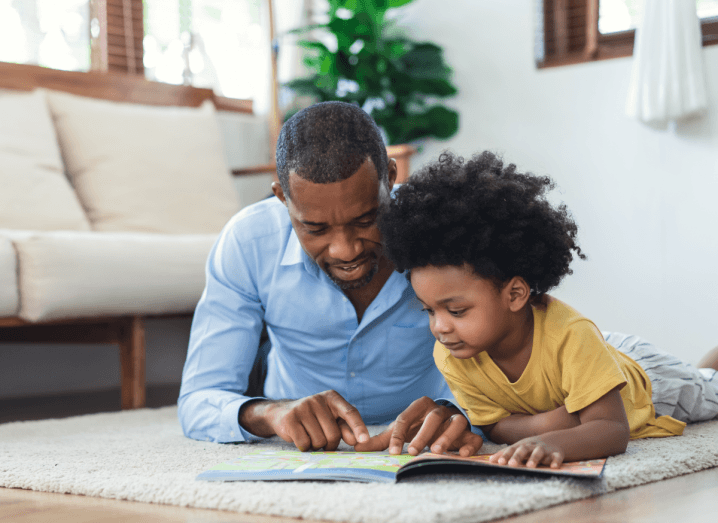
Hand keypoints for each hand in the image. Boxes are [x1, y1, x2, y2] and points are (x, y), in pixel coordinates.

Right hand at [239, 390, 369, 450]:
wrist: (282, 413)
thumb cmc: (314, 418)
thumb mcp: (331, 418)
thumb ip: (345, 427)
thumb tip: (357, 440)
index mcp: (332, 397)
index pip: (350, 412)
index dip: (359, 427)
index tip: (365, 441)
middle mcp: (318, 399)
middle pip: (334, 434)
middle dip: (330, 444)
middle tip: (322, 440)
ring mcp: (303, 408)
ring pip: (319, 441)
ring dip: (316, 446)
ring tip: (310, 436)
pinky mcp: (290, 419)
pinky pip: (304, 443)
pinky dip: (304, 447)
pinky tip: (300, 438)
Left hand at [354, 396, 482, 456]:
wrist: (443, 427)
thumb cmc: (417, 430)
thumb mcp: (400, 433)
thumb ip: (381, 440)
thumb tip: (357, 446)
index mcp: (419, 407)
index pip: (406, 417)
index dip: (398, 434)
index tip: (393, 452)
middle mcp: (439, 410)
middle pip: (432, 417)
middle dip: (422, 434)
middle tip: (412, 451)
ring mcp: (456, 420)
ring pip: (455, 422)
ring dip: (446, 436)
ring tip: (436, 451)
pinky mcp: (469, 434)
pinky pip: (473, 437)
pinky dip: (468, 445)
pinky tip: (460, 455)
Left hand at [489, 436, 564, 468]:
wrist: (553, 441)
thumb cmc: (530, 448)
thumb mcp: (518, 448)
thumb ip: (505, 454)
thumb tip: (490, 461)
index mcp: (521, 446)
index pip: (511, 450)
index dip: (505, 456)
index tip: (499, 463)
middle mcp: (532, 446)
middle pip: (523, 449)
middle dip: (517, 457)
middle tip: (511, 465)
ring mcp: (544, 450)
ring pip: (539, 452)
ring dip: (534, 458)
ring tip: (530, 466)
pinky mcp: (556, 454)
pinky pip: (557, 457)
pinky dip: (556, 461)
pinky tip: (554, 467)